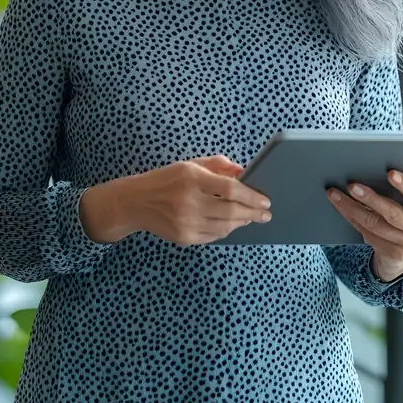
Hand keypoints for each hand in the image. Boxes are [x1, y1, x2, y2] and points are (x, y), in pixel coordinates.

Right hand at [126, 155, 271, 245]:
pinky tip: (233, 224)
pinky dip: (227, 230)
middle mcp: (189, 202)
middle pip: (231, 211)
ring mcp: (186, 223)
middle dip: (253, 213)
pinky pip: (214, 236)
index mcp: (192, 179)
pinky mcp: (184, 238)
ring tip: (251, 217)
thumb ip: (219, 165)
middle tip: (266, 214)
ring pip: (225, 226)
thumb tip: (245, 172)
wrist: (136, 202)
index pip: (230, 189)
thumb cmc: (167, 179)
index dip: (251, 196)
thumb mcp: (191, 164)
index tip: (265, 200)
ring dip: (242, 222)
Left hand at [326, 164, 402, 281]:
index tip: (391, 172)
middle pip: (392, 213)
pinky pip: (365, 232)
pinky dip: (350, 216)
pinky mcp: (390, 253)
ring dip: (352, 207)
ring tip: (335, 191)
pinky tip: (338, 202)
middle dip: (371, 198)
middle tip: (353, 184)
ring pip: (374, 223)